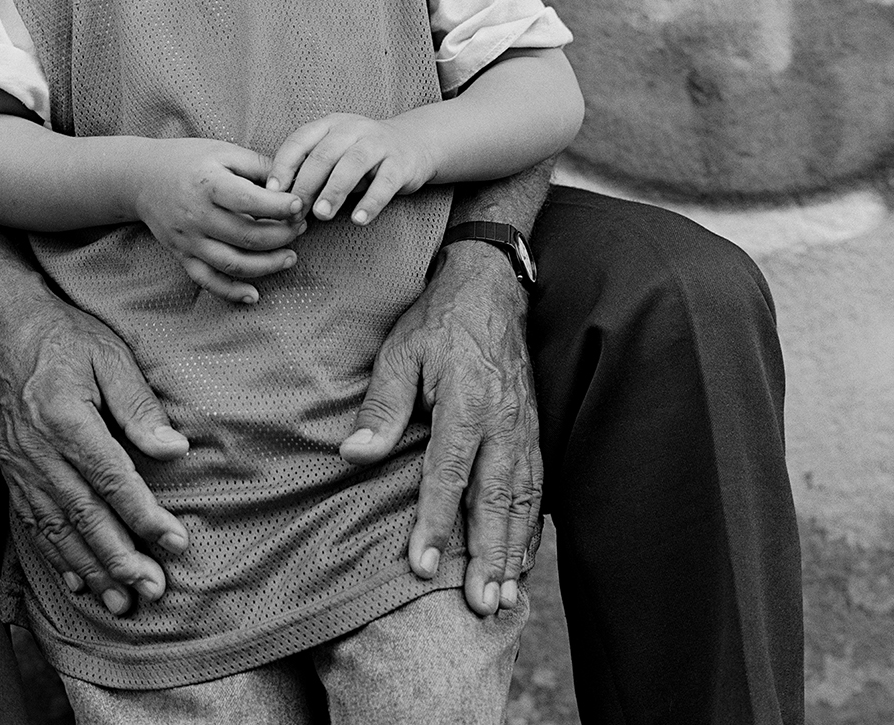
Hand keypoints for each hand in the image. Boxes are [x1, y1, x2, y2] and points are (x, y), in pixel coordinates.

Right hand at [0, 275, 192, 615]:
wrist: (3, 329)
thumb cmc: (65, 337)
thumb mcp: (110, 355)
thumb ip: (138, 406)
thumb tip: (173, 450)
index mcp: (66, 420)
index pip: (112, 480)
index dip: (144, 515)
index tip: (175, 543)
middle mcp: (38, 452)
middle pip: (84, 516)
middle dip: (120, 559)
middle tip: (152, 589)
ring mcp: (20, 467)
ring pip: (57, 530)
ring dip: (91, 570)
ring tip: (121, 601)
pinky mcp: (10, 473)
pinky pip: (34, 525)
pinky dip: (56, 558)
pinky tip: (78, 582)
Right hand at [135, 138, 306, 303]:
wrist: (141, 178)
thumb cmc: (189, 160)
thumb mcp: (223, 151)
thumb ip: (258, 165)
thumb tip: (292, 182)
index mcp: (208, 184)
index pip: (249, 201)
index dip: (279, 207)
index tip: (300, 205)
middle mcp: (197, 215)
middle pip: (246, 235)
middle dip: (282, 236)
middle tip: (301, 229)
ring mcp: (188, 239)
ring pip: (232, 263)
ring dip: (267, 266)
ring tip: (291, 257)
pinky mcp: (182, 255)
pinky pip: (207, 281)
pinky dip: (231, 292)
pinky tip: (254, 296)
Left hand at [269, 114, 433, 226]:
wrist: (414, 144)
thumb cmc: (362, 156)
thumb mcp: (334, 154)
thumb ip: (310, 171)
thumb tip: (279, 203)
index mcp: (330, 125)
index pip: (299, 141)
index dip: (283, 166)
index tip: (272, 193)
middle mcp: (353, 129)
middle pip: (323, 155)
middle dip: (306, 185)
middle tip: (294, 213)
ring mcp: (379, 144)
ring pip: (352, 164)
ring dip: (333, 191)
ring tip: (321, 215)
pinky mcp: (401, 163)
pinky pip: (385, 183)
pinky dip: (371, 202)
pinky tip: (359, 219)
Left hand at [339, 241, 540, 615]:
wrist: (490, 287)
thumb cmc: (438, 321)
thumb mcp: (400, 351)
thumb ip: (383, 405)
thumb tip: (354, 455)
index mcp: (466, 401)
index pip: (449, 473)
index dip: (436, 522)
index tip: (423, 566)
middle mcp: (502, 421)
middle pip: (496, 498)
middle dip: (490, 556)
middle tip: (482, 606)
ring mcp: (524, 427)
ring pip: (524, 500)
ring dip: (515, 551)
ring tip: (505, 598)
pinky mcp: (534, 430)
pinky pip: (539, 487)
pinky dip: (533, 527)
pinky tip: (524, 559)